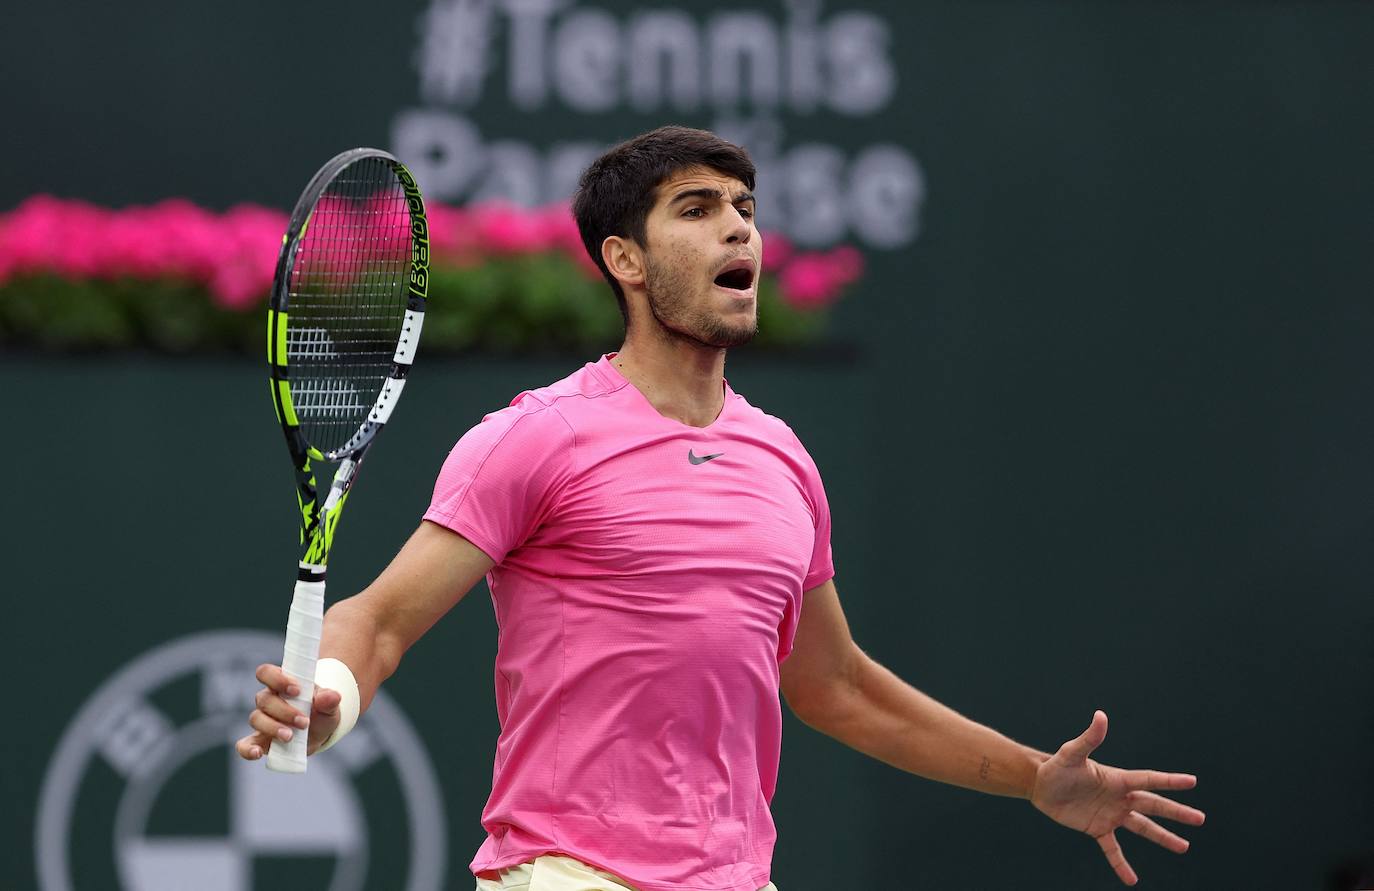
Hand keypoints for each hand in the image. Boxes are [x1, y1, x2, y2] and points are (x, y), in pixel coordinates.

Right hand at [234, 663, 342, 760]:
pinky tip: (257, 753)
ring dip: (273, 728)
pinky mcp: (260, 740)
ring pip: (256, 719)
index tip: (297, 690)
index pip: (266, 672)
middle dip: (284, 711)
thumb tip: (332, 696)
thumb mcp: (330, 705)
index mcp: (282, 684)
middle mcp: (268, 700)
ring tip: (290, 737)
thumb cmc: (322, 711)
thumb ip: (330, 699)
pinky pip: (244, 744)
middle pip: (264, 699)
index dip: (277, 679)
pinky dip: (247, 749)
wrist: (321, 730)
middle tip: (304, 722)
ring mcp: (262, 720)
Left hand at [1031, 710, 1204, 885]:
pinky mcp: (1097, 829)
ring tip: (1183, 847)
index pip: (1148, 780)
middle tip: (1200, 819)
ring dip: (1162, 837)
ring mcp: (1110, 815)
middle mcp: (1119, 798)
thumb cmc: (1056, 766)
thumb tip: (1101, 716)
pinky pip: (1113, 849)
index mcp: (1117, 779)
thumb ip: (1089, 738)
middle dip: (1176, 813)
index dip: (1169, 781)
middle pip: (1153, 806)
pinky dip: (1121, 864)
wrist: (1040, 784)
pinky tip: (1131, 879)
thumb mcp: (1071, 753)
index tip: (1192, 782)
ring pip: (1142, 828)